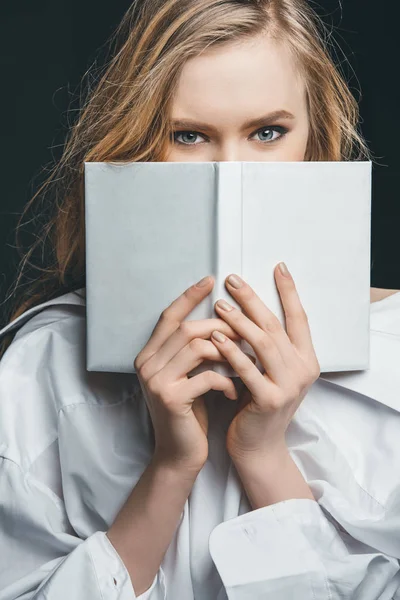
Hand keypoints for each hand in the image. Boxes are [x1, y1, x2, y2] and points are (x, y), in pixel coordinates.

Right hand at [134, 275, 239, 472]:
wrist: (180, 454)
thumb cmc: (190, 412)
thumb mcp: (188, 376)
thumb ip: (193, 351)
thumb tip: (222, 320)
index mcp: (149, 355)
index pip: (168, 316)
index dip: (189, 296)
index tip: (211, 279)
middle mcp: (147, 364)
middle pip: (186, 328)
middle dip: (220, 326)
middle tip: (245, 329)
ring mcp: (156, 381)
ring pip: (197, 347)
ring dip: (227, 351)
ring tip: (246, 359)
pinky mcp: (171, 399)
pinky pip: (206, 376)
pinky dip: (226, 380)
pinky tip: (236, 390)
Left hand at [209, 263, 319, 463]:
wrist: (258, 447)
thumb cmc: (258, 404)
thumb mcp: (271, 372)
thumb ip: (268, 346)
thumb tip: (248, 308)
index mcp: (307, 359)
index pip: (300, 317)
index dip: (289, 291)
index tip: (278, 266)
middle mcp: (303, 370)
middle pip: (276, 325)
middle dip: (253, 299)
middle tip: (232, 280)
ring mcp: (289, 385)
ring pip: (263, 343)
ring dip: (240, 320)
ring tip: (220, 304)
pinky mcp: (270, 399)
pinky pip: (247, 368)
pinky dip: (231, 350)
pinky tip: (216, 336)